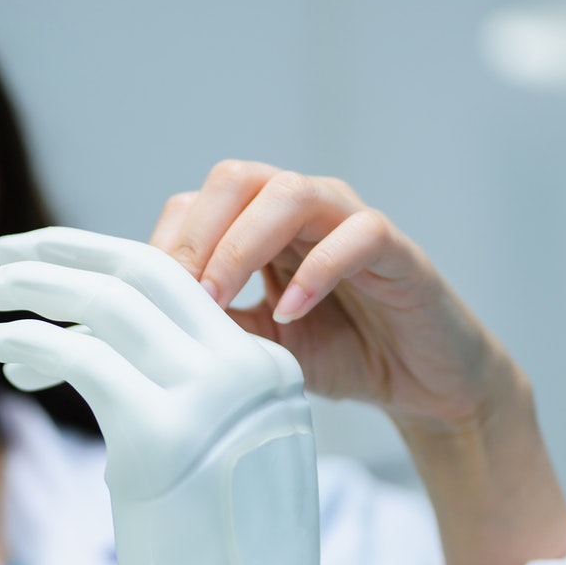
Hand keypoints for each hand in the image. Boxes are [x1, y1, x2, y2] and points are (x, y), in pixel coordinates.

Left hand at [0, 227, 343, 564]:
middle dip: (63, 252)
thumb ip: (188, 403)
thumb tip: (105, 367)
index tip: (45, 264)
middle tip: (2, 251)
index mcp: (269, 368)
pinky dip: (27, 341)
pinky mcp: (158, 434)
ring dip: (30, 287)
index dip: (102, 264)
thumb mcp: (224, 460)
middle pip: (142, 271)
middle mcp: (246, 368)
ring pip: (104, 302)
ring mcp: (207, 397)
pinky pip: (77, 357)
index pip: (178, 282)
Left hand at [153, 161, 565, 564]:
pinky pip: (358, 234)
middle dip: (197, 234)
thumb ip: (212, 330)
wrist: (424, 385)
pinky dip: (317, 269)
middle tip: (179, 294)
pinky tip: (291, 311)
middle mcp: (303, 212)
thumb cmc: (341, 355)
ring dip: (243, 243)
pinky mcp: (398, 250)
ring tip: (221, 298)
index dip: (166, 244)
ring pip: (290, 191)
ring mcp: (351, 223)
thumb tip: (141, 331)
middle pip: (235, 178)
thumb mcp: (257, 350)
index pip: (197, 205)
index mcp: (259, 228)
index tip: (142, 301)